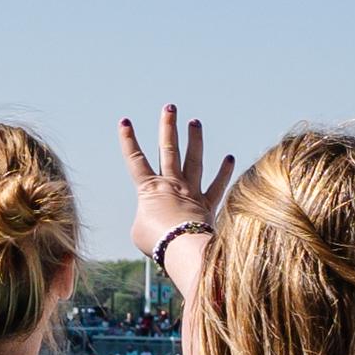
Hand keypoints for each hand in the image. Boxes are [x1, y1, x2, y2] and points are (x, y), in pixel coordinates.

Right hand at [120, 106, 234, 263]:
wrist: (182, 247)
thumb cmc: (157, 241)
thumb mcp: (139, 231)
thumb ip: (146, 218)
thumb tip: (160, 219)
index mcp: (149, 189)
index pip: (135, 159)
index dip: (128, 140)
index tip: (125, 120)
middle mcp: (171, 184)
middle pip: (168, 149)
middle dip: (167, 126)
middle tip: (170, 107)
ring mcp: (191, 192)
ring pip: (193, 159)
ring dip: (194, 139)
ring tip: (195, 121)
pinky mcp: (207, 204)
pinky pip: (217, 185)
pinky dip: (224, 172)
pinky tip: (229, 158)